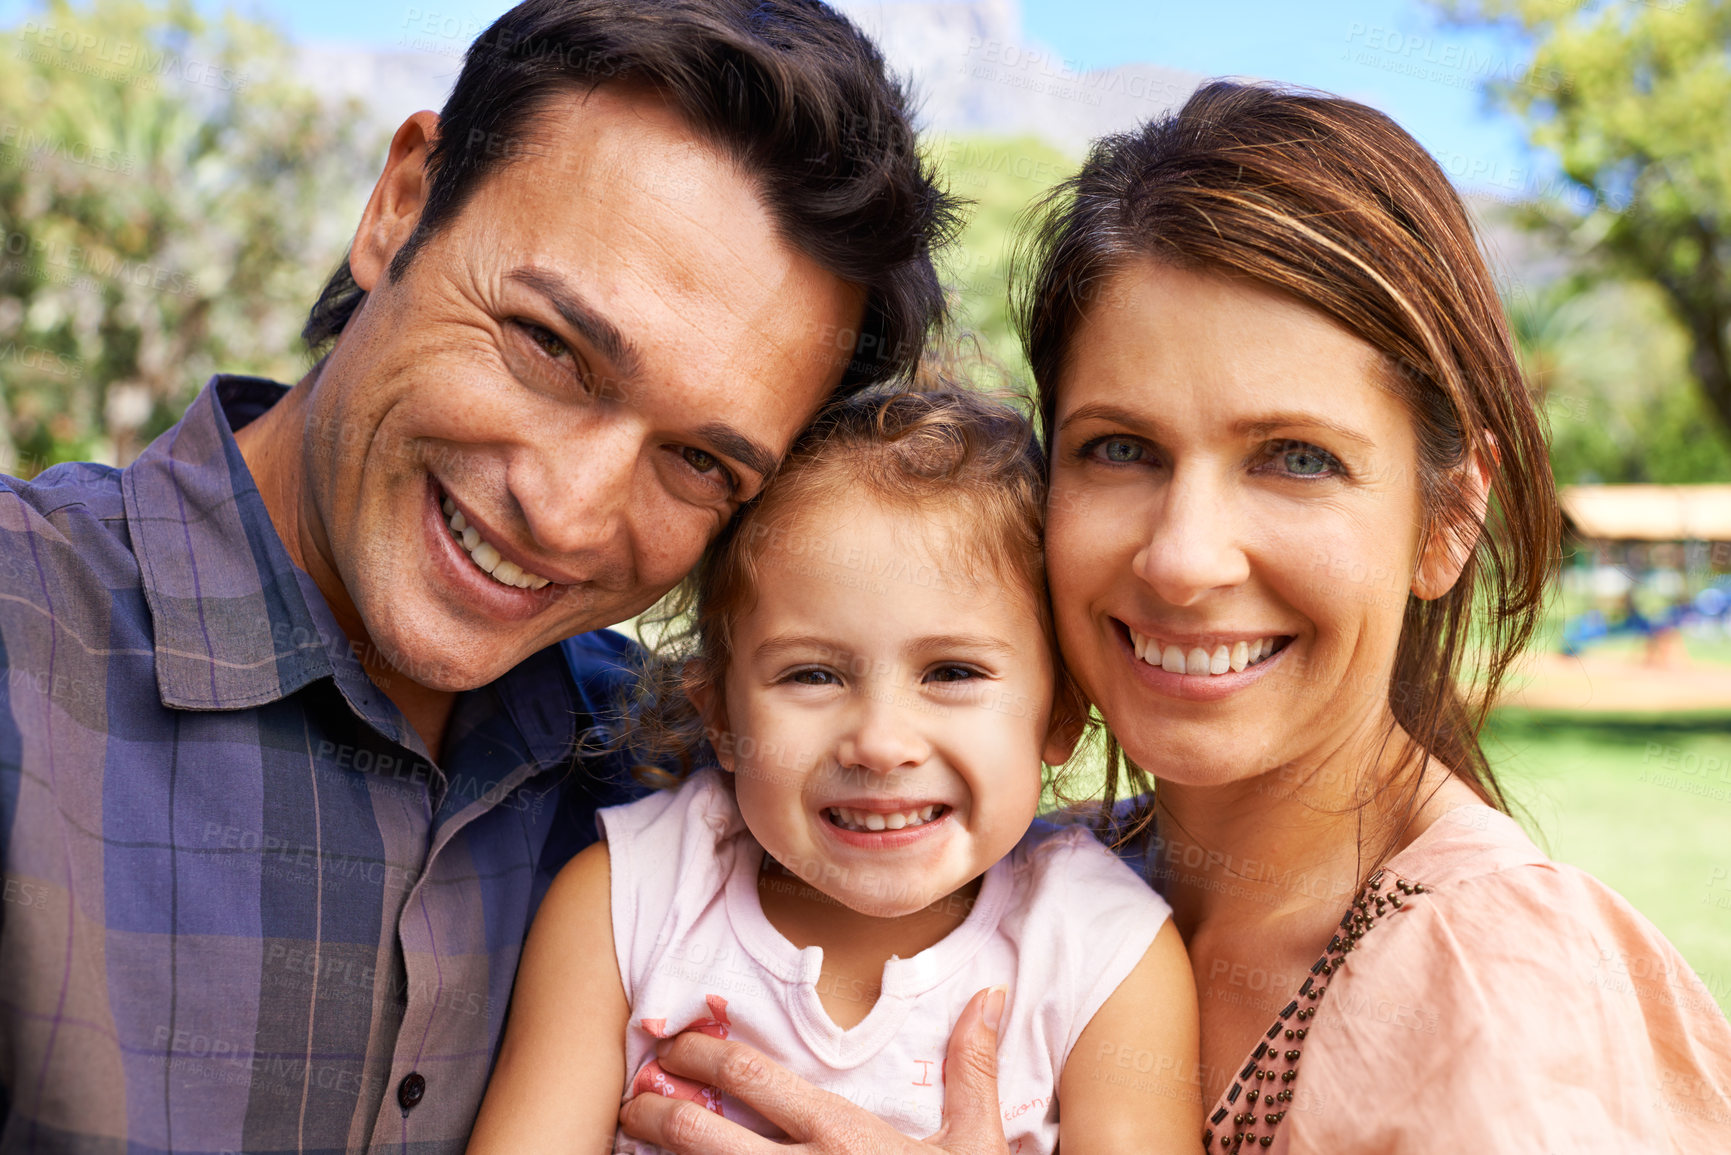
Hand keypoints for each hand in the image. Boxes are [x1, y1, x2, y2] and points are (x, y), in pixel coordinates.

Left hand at [618, 986, 1010, 1153]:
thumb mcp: (976, 1146)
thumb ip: (972, 1070)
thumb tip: (988, 997)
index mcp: (842, 1138)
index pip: (753, 1079)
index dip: (701, 1053)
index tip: (676, 1042)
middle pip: (700, 1133)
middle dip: (654, 1108)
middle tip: (632, 1095)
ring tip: (632, 1141)